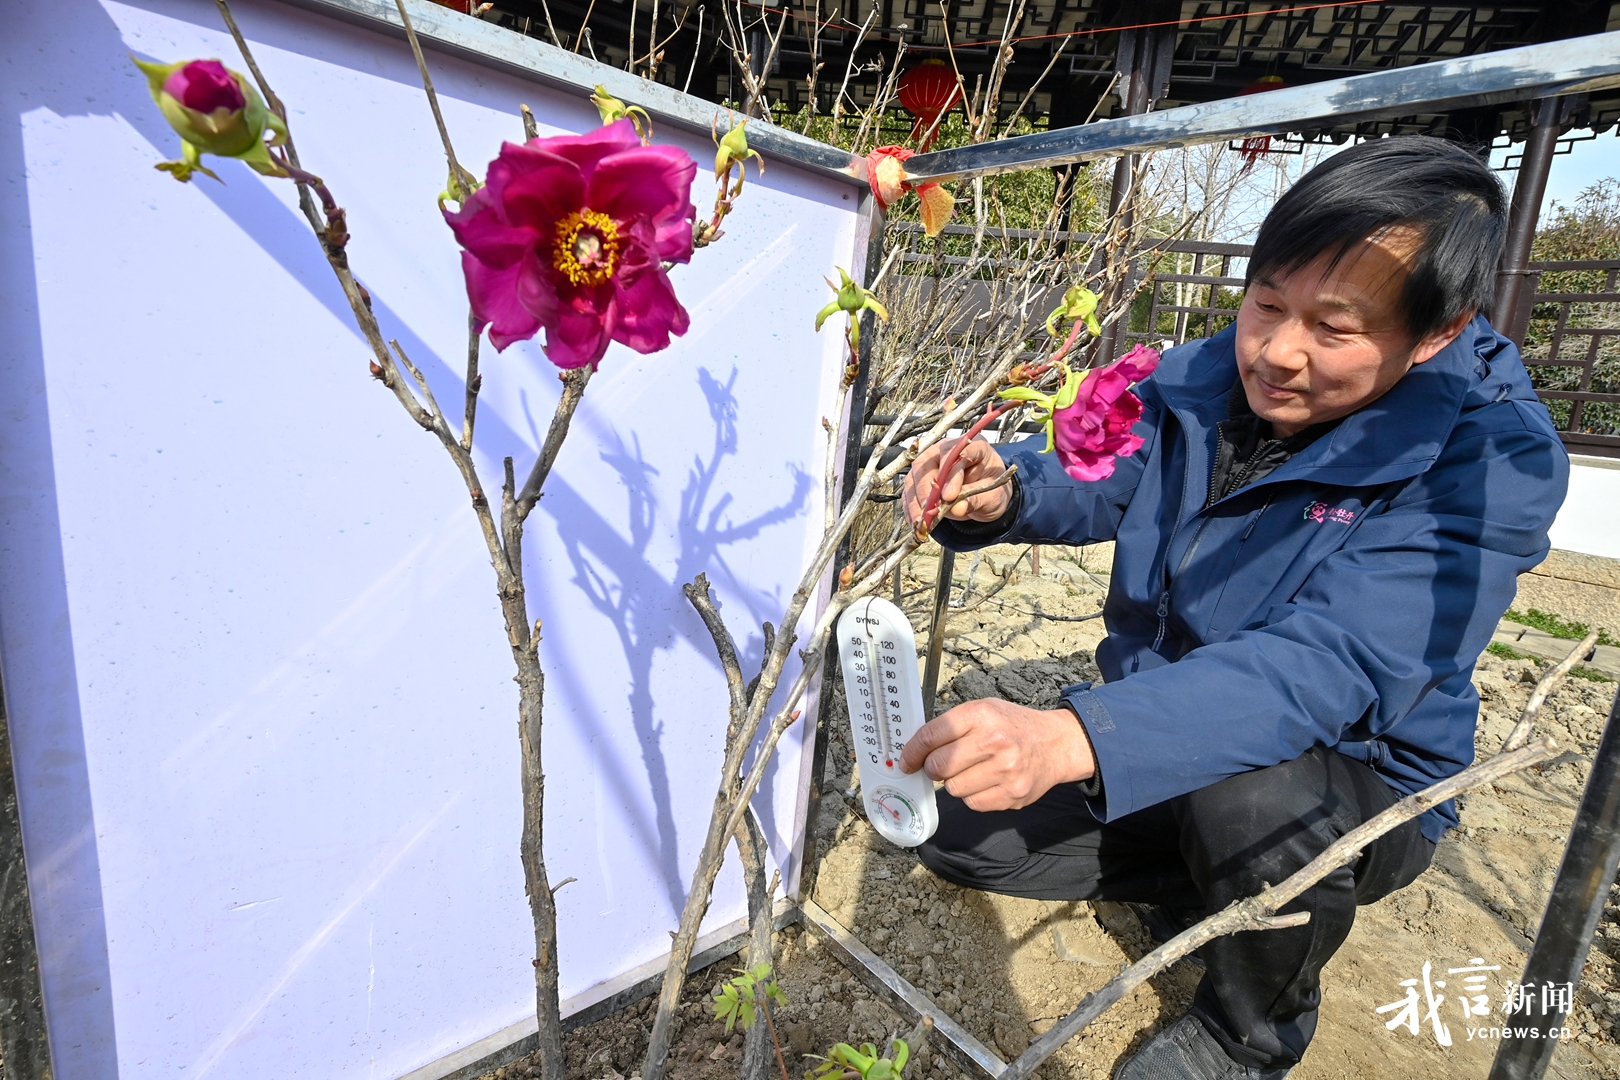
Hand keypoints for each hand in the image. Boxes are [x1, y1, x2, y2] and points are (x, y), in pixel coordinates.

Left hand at [898, 698, 1094, 811]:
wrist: (1055, 744)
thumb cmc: (1012, 726)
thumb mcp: (984, 710)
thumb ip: (951, 726)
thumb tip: (915, 751)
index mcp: (981, 714)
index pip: (932, 736)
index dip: (913, 752)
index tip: (906, 761)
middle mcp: (994, 741)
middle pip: (939, 767)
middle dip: (933, 769)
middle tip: (941, 765)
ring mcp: (1005, 771)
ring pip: (953, 789)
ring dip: (956, 782)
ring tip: (973, 770)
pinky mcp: (1012, 795)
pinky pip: (973, 803)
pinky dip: (973, 795)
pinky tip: (987, 781)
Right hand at [901, 437, 1009, 526]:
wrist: (988, 497)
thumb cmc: (993, 490)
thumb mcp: (993, 496)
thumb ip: (976, 499)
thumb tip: (957, 508)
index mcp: (973, 446)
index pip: (955, 454)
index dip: (951, 475)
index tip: (949, 497)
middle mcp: (947, 450)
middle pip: (927, 463)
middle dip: (926, 490)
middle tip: (929, 511)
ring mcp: (932, 463)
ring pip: (914, 478)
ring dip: (915, 502)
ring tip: (921, 522)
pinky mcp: (922, 480)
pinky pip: (911, 492)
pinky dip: (911, 508)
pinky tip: (916, 523)